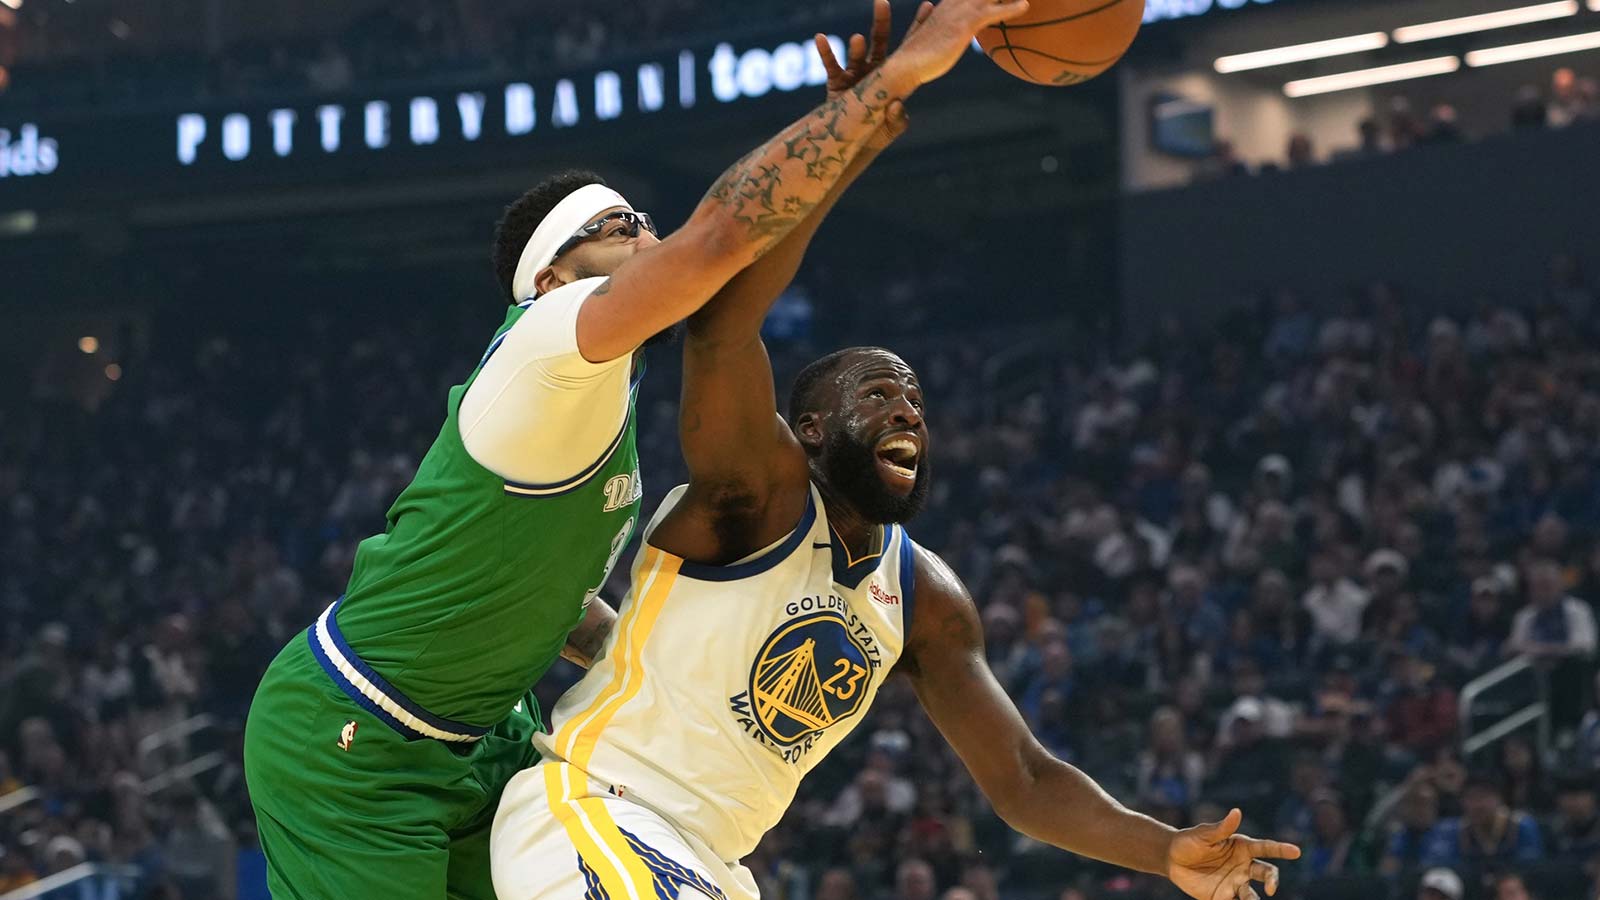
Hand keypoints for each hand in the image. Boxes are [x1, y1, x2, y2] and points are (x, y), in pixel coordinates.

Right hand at [815, 0, 928, 148]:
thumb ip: (897, 118)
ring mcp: (855, 75)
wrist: (852, 146)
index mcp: (893, 76)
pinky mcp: (837, 83)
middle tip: (882, 3)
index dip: (918, 28)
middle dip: (881, 22)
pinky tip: (820, 37)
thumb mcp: (892, 128)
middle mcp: (875, 70)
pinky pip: (831, 65)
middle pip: (880, 41)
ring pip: (857, 54)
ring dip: (856, 47)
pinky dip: (826, 52)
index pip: (908, 48)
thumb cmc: (876, 135)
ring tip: (857, 39)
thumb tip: (896, 105)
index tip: (928, 6)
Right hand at [885, 0, 1030, 86]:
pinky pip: (992, 12)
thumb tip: (927, 4)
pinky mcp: (963, 26)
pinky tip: (1025, 6)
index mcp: (946, 4)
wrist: (904, 67)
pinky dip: (1010, 8)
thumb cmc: (913, 55)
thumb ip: (926, 17)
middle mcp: (953, 3)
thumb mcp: (921, 30)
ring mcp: (959, 12)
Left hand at [1167, 809, 1300, 899]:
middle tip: (1271, 888)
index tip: (1296, 851)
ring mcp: (1235, 883)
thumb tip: (1237, 812)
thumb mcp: (1203, 834)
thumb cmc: (1189, 841)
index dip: (1282, 849)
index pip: (1266, 848)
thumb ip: (1221, 828)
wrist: (1171, 859)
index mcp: (1242, 848)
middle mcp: (1244, 866)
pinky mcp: (1223, 897)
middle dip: (1272, 880)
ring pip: (1252, 895)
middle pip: (1266, 873)